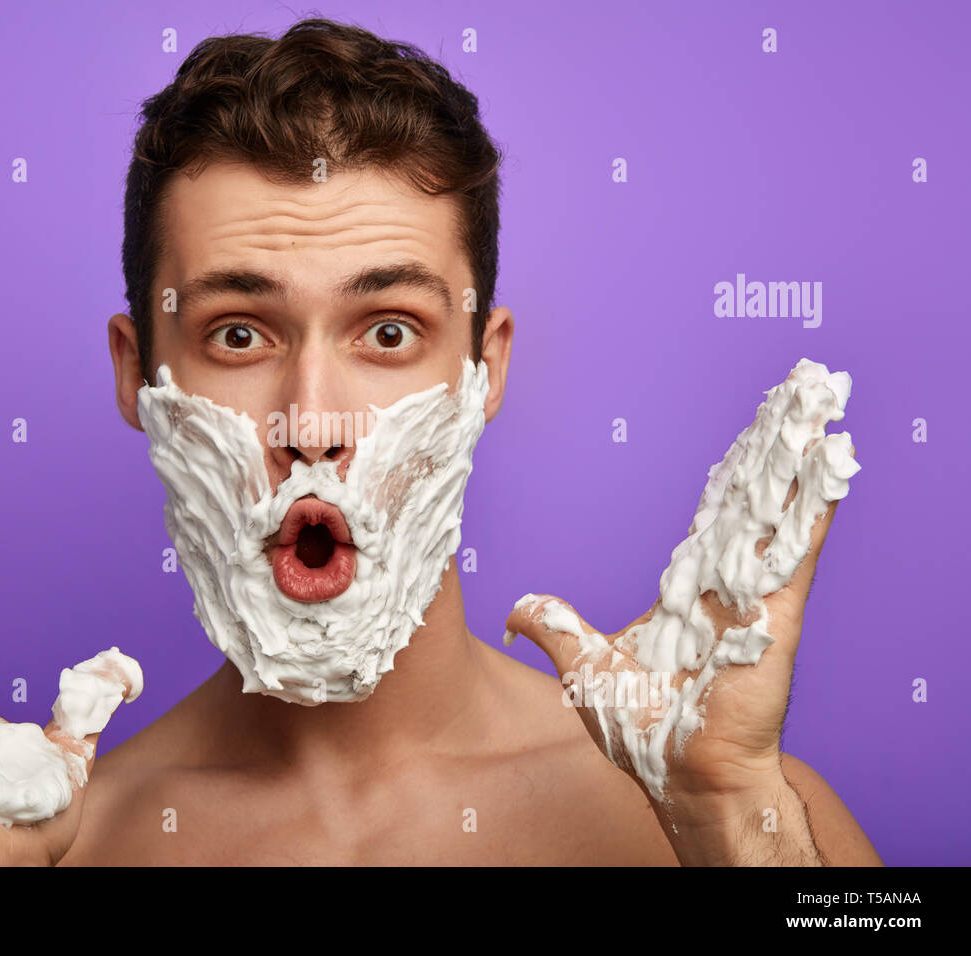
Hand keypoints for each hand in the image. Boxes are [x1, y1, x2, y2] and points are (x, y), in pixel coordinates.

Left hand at [504, 359, 859, 807]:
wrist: (684, 773)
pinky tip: (830, 463)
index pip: (715, 516)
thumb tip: (516, 610)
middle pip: (753, 498)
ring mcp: (754, 592)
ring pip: (777, 509)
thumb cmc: (645, 728)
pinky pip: (796, 551)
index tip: (750, 435)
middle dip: (773, 446)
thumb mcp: (584, 664)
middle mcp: (728, 582)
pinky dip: (814, 507)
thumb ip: (556, 625)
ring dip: (796, 457)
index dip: (733, 474)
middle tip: (793, 393)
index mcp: (692, 588)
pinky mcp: (774, 613)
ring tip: (814, 403)